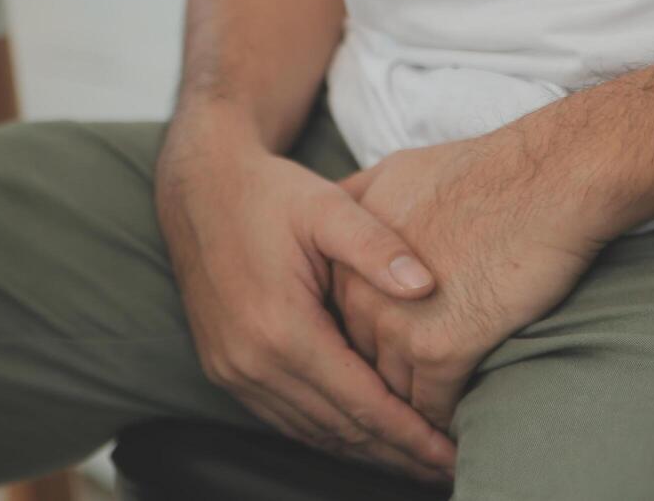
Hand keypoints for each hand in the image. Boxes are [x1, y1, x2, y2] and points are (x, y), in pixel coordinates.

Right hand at [156, 103, 457, 482]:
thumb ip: (377, 246)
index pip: (362, 404)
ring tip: (413, 458)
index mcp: (282, 327)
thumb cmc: (268, 193)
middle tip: (447, 466)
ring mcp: (231, 369)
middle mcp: (251, 360)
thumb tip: (427, 286)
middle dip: (396, 454)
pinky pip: (282, 418)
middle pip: (339, 431)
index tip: (454, 453)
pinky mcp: (222, 367)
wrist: (198, 188)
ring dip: (363, 451)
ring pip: (310, 433)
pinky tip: (360, 434)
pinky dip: (325, 433)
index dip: (412, 435)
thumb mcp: (327, 206)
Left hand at [333, 135, 603, 431]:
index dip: (368, 338)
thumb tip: (346, 211)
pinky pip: (431, 404)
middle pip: (362, 354)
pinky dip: (444, 421)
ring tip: (428, 428)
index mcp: (343, 252)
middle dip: (384, 378)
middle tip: (406, 402)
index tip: (390, 354)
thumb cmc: (484, 174)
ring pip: (392, 386)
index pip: (342, 316)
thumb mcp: (395, 171)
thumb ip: (359, 202)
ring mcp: (394, 319)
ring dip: (411, 409)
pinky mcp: (439, 347)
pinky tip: (457, 429)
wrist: (545, 181)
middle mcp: (357, 288)